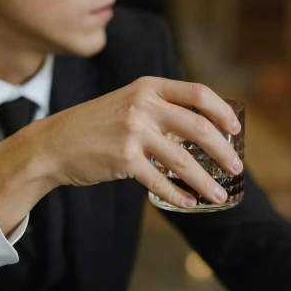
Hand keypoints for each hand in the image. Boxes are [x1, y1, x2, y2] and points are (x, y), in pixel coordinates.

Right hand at [0, 77, 242, 233]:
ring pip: (183, 160)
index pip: (198, 93)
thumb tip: (198, 134)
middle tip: (237, 168)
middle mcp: (143, 105)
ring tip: (220, 195)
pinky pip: (160, 181)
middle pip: (198, 128)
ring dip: (206, 181)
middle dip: (223, 151)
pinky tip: (191, 203)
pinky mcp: (124, 159)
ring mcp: (133, 132)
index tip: (235, 129)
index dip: (222, 112)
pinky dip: (179, 195)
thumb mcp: (127, 104)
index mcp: (148, 87)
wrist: (53, 144)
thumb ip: (159, 112)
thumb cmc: (94, 127)